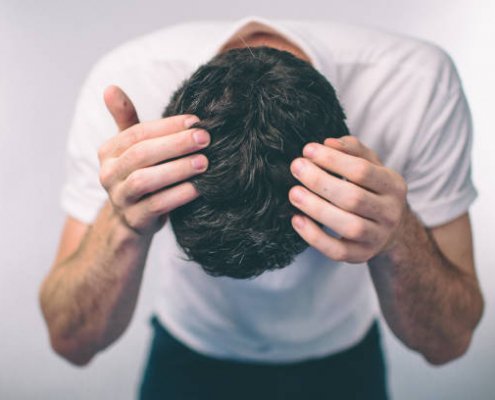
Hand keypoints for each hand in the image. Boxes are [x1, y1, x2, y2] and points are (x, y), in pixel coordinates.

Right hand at [98, 85, 209, 236]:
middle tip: (205, 139)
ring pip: (145, 180)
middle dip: (175, 144)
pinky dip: (178, 195)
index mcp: (109, 152)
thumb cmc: (139, 175)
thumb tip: (110, 87)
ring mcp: (120, 199)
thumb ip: (126, 120)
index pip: (137, 133)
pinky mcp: (135, 220)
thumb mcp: (131, 148)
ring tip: (204, 163)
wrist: (132, 220)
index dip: (167, 126)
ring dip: (177, 169)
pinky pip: (156, 205)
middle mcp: (109, 174)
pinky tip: (199, 188)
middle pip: (141, 154)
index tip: (196, 121)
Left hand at [288, 135, 407, 262]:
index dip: (333, 160)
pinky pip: (337, 251)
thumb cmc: (372, 190)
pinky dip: (315, 237)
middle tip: (296, 168)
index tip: (308, 150)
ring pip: (348, 226)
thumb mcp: (370, 165)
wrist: (389, 229)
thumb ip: (352, 150)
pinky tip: (297, 219)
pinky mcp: (362, 255)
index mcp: (393, 185)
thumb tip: (328, 143)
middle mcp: (390, 213)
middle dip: (320, 182)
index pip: (362, 171)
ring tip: (294, 193)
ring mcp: (377, 237)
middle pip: (354, 198)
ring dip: (317, 209)